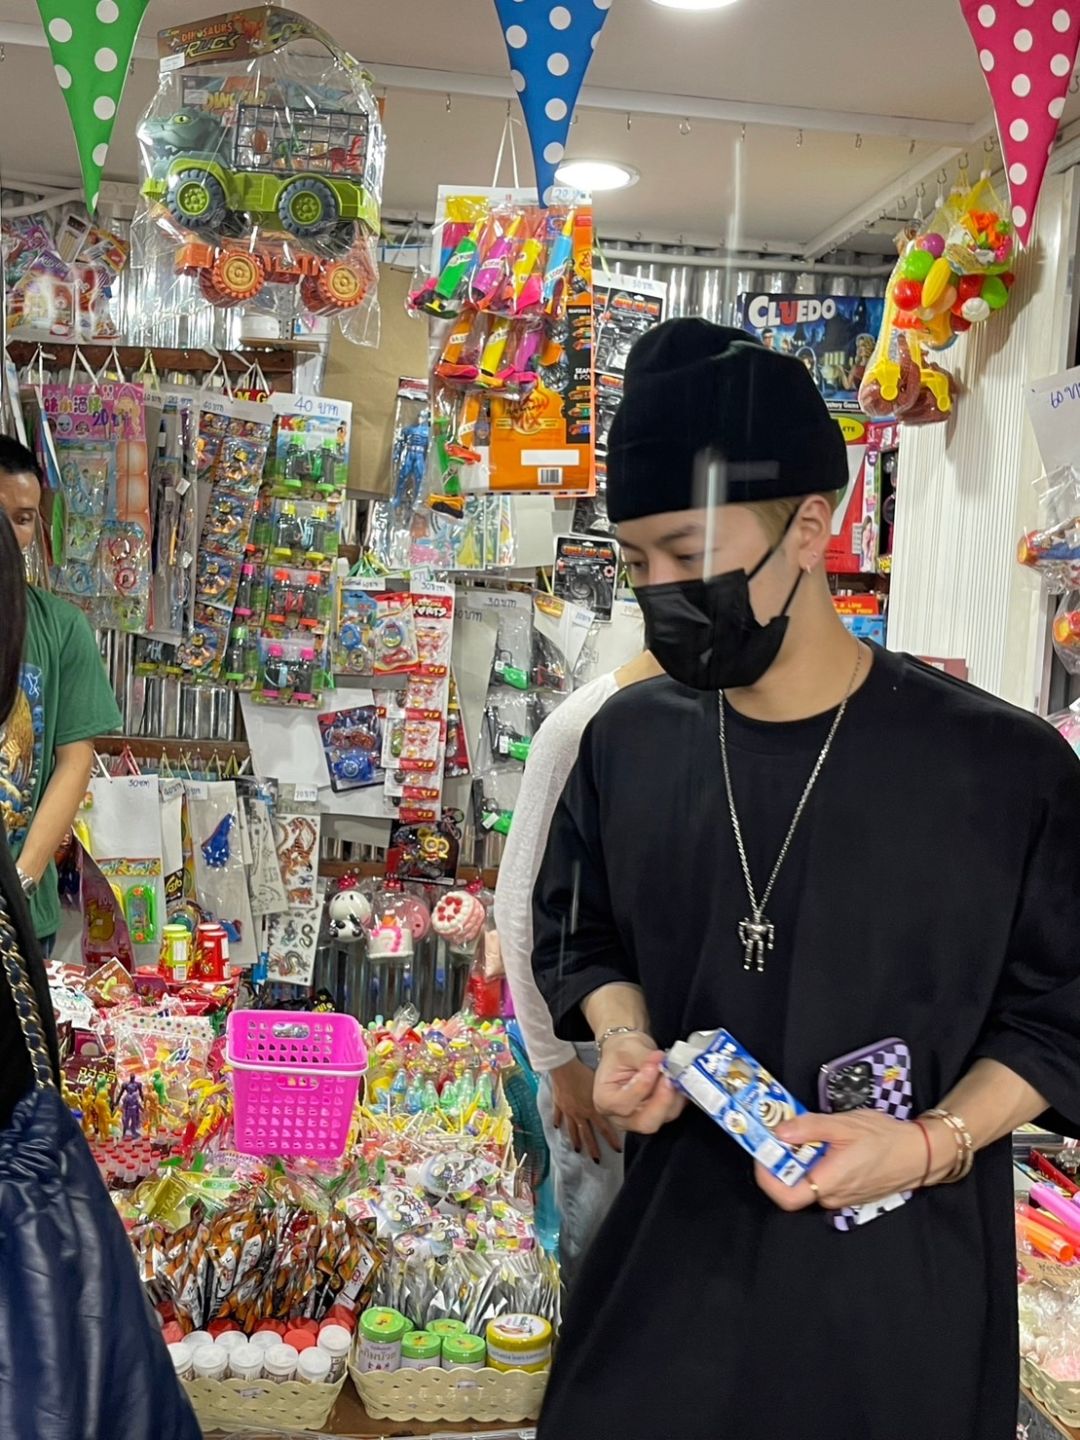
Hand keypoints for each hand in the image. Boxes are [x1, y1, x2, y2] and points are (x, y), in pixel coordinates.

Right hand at [549, 1057, 622, 1161]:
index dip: (611, 1139)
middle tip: (596, 1160)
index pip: (604, 1128)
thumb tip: (618, 1104)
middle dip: (592, 1148)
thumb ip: (606, 1097)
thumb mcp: (599, 1085)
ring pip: (572, 1129)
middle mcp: (580, 1113)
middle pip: (587, 1134)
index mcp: (591, 1109)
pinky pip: (558, 1115)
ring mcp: (568, 1110)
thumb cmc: (584, 1072)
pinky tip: (557, 1128)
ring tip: (577, 1150)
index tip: (617, 1150)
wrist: (564, 1067)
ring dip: (575, 1140)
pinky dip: (557, 1122)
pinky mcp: (558, 1103)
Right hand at [593, 1032, 685, 1135]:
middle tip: (669, 1077)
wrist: (629, 1052)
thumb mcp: (627, 1048)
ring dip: (674, 1095)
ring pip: (664, 1117)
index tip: (653, 1066)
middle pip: (646, 1122)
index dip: (642, 1087)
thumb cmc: (621, 1051)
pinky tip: (679, 1079)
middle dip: (662, 1100)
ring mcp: (642, 1118)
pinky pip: (673, 1110)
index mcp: (605, 1101)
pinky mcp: (659, 1114)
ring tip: (674, 1071)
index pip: (624, 1104)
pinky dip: (679, 1096)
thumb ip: (643, 1058)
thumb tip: (660, 1061)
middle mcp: (622, 1116)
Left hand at [755, 1110, 925, 1212]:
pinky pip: (821, 1180)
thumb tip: (779, 1131)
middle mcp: (832, 1197)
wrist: (919, 1153)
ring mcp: (840, 1197)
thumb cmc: (885, 1139)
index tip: (763, 1151)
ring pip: (807, 1181)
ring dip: (799, 1158)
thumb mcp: (844, 1124)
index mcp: (829, 1184)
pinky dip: (814, 1161)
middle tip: (779, 1132)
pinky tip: (822, 1141)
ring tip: (802, 1133)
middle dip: (782, 1159)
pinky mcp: (847, 1191)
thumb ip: (809, 1127)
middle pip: (793, 1185)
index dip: (767, 1176)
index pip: (786, 1196)